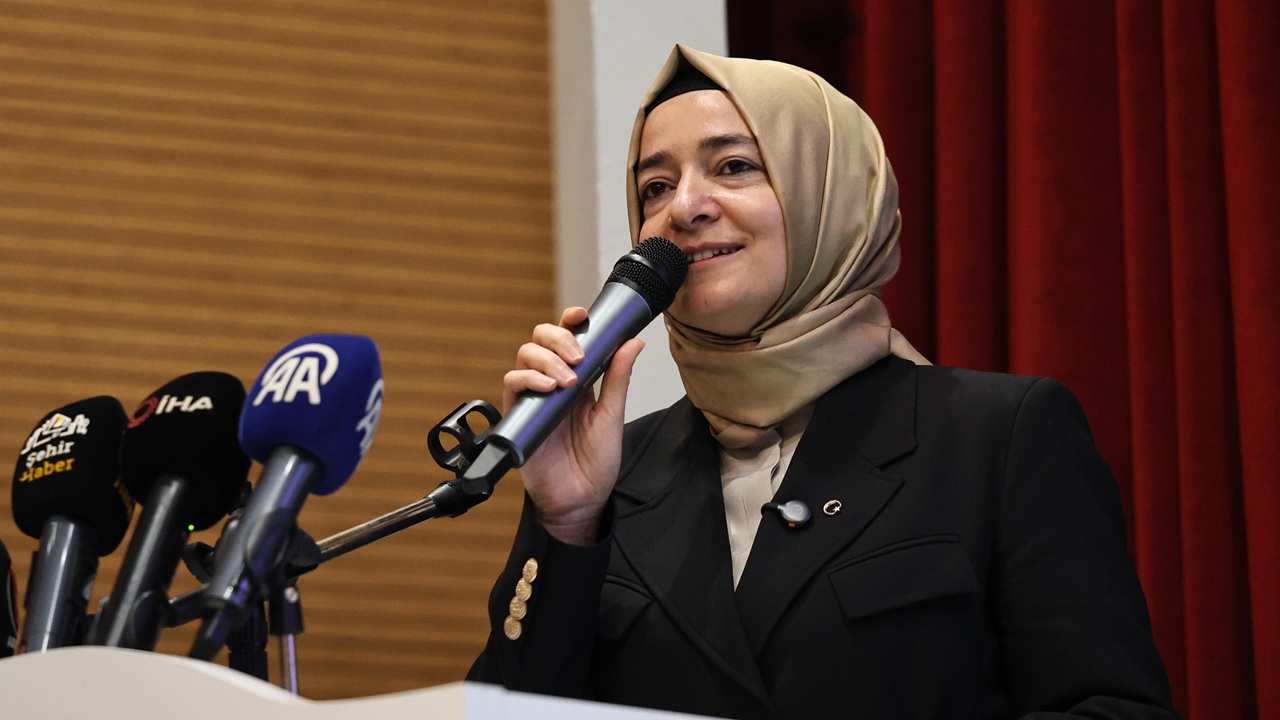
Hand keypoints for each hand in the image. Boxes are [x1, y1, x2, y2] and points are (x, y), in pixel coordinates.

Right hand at [503, 306, 643, 544]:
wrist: (580, 500)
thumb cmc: (596, 462)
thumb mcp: (612, 415)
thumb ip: (617, 378)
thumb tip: (633, 341)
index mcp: (578, 378)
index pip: (568, 338)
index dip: (570, 321)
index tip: (582, 315)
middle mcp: (553, 382)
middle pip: (541, 339)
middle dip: (558, 338)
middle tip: (578, 356)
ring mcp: (533, 397)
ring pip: (525, 355)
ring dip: (546, 359)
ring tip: (567, 380)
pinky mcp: (518, 414)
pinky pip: (512, 383)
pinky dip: (528, 378)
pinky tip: (548, 388)